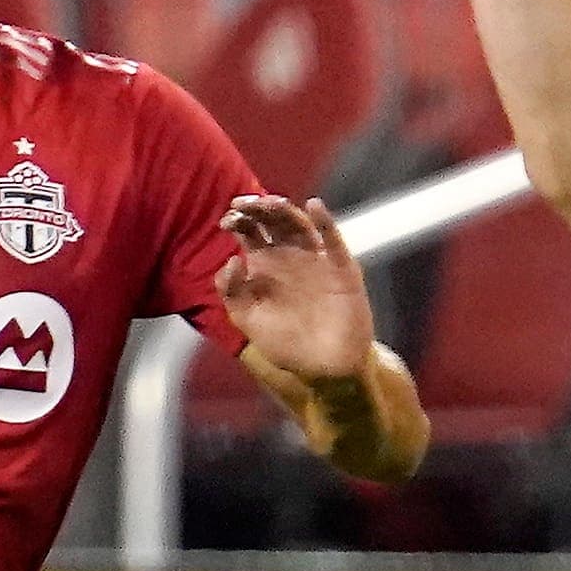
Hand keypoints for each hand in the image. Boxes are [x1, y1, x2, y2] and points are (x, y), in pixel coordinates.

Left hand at [214, 194, 374, 383]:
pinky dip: (326, 222)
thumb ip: (233, 293)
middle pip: (274, 221)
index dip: (239, 219)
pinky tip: (314, 207)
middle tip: (245, 204)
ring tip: (271, 202)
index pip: (251, 232)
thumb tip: (232, 259)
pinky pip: (334, 241)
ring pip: (300, 224)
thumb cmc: (287, 345)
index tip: (229, 219)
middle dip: (258, 208)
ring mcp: (317, 260)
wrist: (327, 368)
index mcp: (266, 266)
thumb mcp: (249, 321)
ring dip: (285, 210)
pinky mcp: (342, 269)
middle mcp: (290, 256)